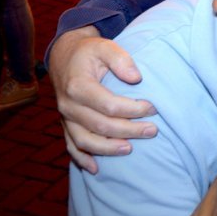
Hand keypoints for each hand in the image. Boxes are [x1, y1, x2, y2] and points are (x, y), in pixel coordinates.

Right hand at [48, 27, 155, 173]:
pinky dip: (81, 159)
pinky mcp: (65, 125)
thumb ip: (121, 59)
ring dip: (108, 149)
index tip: (152, 108)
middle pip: (100, 125)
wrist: (64, 57)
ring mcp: (65, 117)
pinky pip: (70, 146)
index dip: (132, 109)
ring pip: (85, 141)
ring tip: (130, 149)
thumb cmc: (89, 52)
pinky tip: (96, 169)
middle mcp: (68, 104)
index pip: (108, 105)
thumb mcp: (104, 46)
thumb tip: (136, 78)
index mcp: (78, 85)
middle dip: (129, 130)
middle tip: (152, 131)